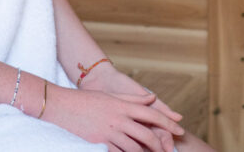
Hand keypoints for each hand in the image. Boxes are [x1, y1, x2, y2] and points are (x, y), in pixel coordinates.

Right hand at [43, 85, 184, 151]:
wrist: (63, 106)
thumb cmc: (87, 99)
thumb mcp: (112, 96)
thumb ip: (134, 98)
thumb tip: (153, 98)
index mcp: (123, 105)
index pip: (151, 114)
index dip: (168, 122)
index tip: (180, 129)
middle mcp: (119, 118)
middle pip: (146, 134)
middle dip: (160, 144)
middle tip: (168, 150)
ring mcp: (109, 131)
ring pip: (134, 147)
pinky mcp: (100, 142)